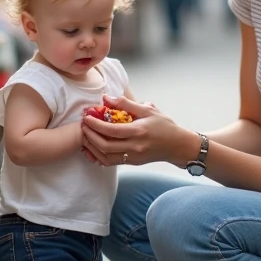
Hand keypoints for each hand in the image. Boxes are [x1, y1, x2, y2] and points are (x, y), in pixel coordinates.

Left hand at [80, 96, 195, 167]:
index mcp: (139, 131)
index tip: (87, 116)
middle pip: (105, 145)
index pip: (112, 130)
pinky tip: (92, 148)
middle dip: (90, 135)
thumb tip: (106, 98)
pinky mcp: (132, 163)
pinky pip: (110, 162)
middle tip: (83, 125)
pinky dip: (98, 156)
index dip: (96, 124)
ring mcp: (133, 157)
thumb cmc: (164, 126)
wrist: (177, 146)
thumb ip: (126, 104)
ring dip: (92, 147)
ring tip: (85, 135)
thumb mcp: (148, 110)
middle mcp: (135, 147)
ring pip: (105, 157)